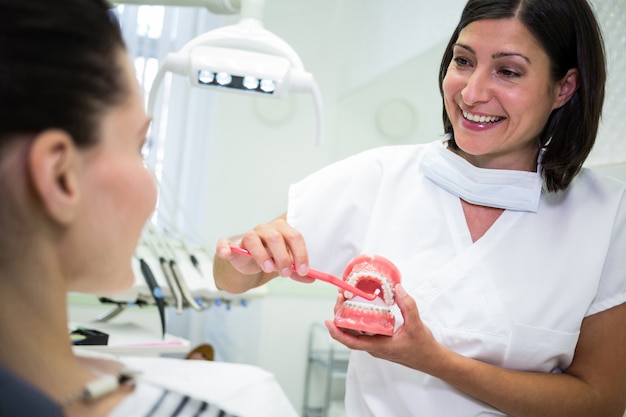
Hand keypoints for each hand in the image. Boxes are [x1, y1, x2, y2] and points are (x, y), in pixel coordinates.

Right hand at [215, 214, 311, 280]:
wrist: (247, 263)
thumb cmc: (270, 258)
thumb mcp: (286, 265)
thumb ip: (298, 271)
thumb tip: (312, 278)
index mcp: (282, 230)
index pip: (294, 236)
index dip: (300, 253)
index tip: (304, 270)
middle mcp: (265, 230)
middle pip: (275, 237)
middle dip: (283, 256)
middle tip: (286, 272)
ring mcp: (248, 236)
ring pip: (253, 239)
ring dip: (262, 254)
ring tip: (269, 268)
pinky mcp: (231, 246)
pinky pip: (225, 243)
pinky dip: (224, 247)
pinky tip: (225, 252)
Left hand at [325, 284, 444, 372]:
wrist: (432, 359)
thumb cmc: (423, 347)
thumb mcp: (416, 324)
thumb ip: (407, 305)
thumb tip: (397, 288)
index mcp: (379, 346)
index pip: (352, 342)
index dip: (337, 333)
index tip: (328, 321)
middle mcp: (374, 347)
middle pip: (351, 334)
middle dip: (341, 317)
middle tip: (340, 299)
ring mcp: (377, 345)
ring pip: (357, 332)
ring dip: (349, 317)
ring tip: (346, 300)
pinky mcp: (381, 341)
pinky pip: (365, 331)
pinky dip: (359, 320)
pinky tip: (360, 307)